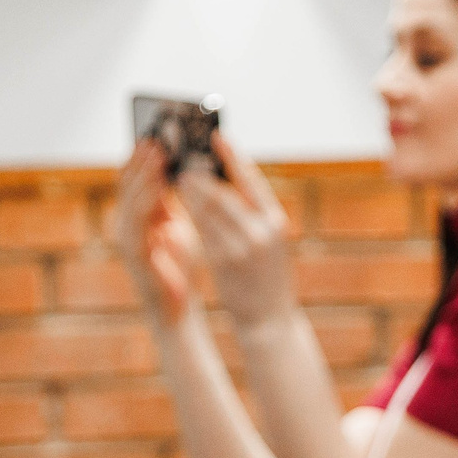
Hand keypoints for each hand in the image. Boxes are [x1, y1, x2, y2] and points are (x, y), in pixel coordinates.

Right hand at [112, 138, 199, 325]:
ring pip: (129, 198)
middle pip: (127, 183)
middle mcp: (126, 224)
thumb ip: (171, 200)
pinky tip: (159, 186)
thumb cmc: (178, 268)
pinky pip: (138, 222)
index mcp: (137, 216)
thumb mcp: (176, 225)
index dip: (141, 155)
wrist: (177, 309)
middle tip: (155, 134)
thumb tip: (183, 168)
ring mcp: (127, 240)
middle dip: (141, 158)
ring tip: (156, 152)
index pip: (133, 178)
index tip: (154, 131)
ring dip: (143, 174)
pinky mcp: (135, 255)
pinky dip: (147, 201)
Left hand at [170, 134, 297, 328]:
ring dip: (190, 192)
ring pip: (207, 210)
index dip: (233, 155)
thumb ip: (255, 214)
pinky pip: (201, 232)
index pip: (252, 179)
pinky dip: (189, 215)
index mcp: (276, 221)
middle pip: (223, 192)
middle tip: (185, 160)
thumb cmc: (269, 276)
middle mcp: (261, 232)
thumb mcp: (272, 241)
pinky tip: (181, 206)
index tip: (217, 137)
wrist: (270, 319)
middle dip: (202, 174)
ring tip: (180, 178)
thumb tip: (230, 181)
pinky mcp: (223, 263)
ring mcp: (241, 248)